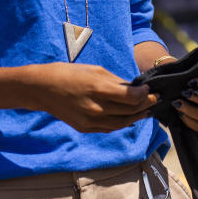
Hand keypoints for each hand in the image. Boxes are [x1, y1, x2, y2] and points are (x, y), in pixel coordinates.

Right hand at [29, 62, 158, 132]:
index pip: (131, 98)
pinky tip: (129, 118)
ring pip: (122, 123)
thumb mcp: (94, 70)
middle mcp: (96, 108)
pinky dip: (122, 124)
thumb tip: (133, 89)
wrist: (42, 89)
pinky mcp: (85, 128)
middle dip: (145, 105)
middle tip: (154, 99)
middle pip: (129, 111)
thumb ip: (115, 81)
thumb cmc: (68, 73)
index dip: (144, 95)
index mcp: (98, 89)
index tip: (149, 89)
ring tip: (146, 111)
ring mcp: (91, 121)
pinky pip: (110, 128)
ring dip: (137, 117)